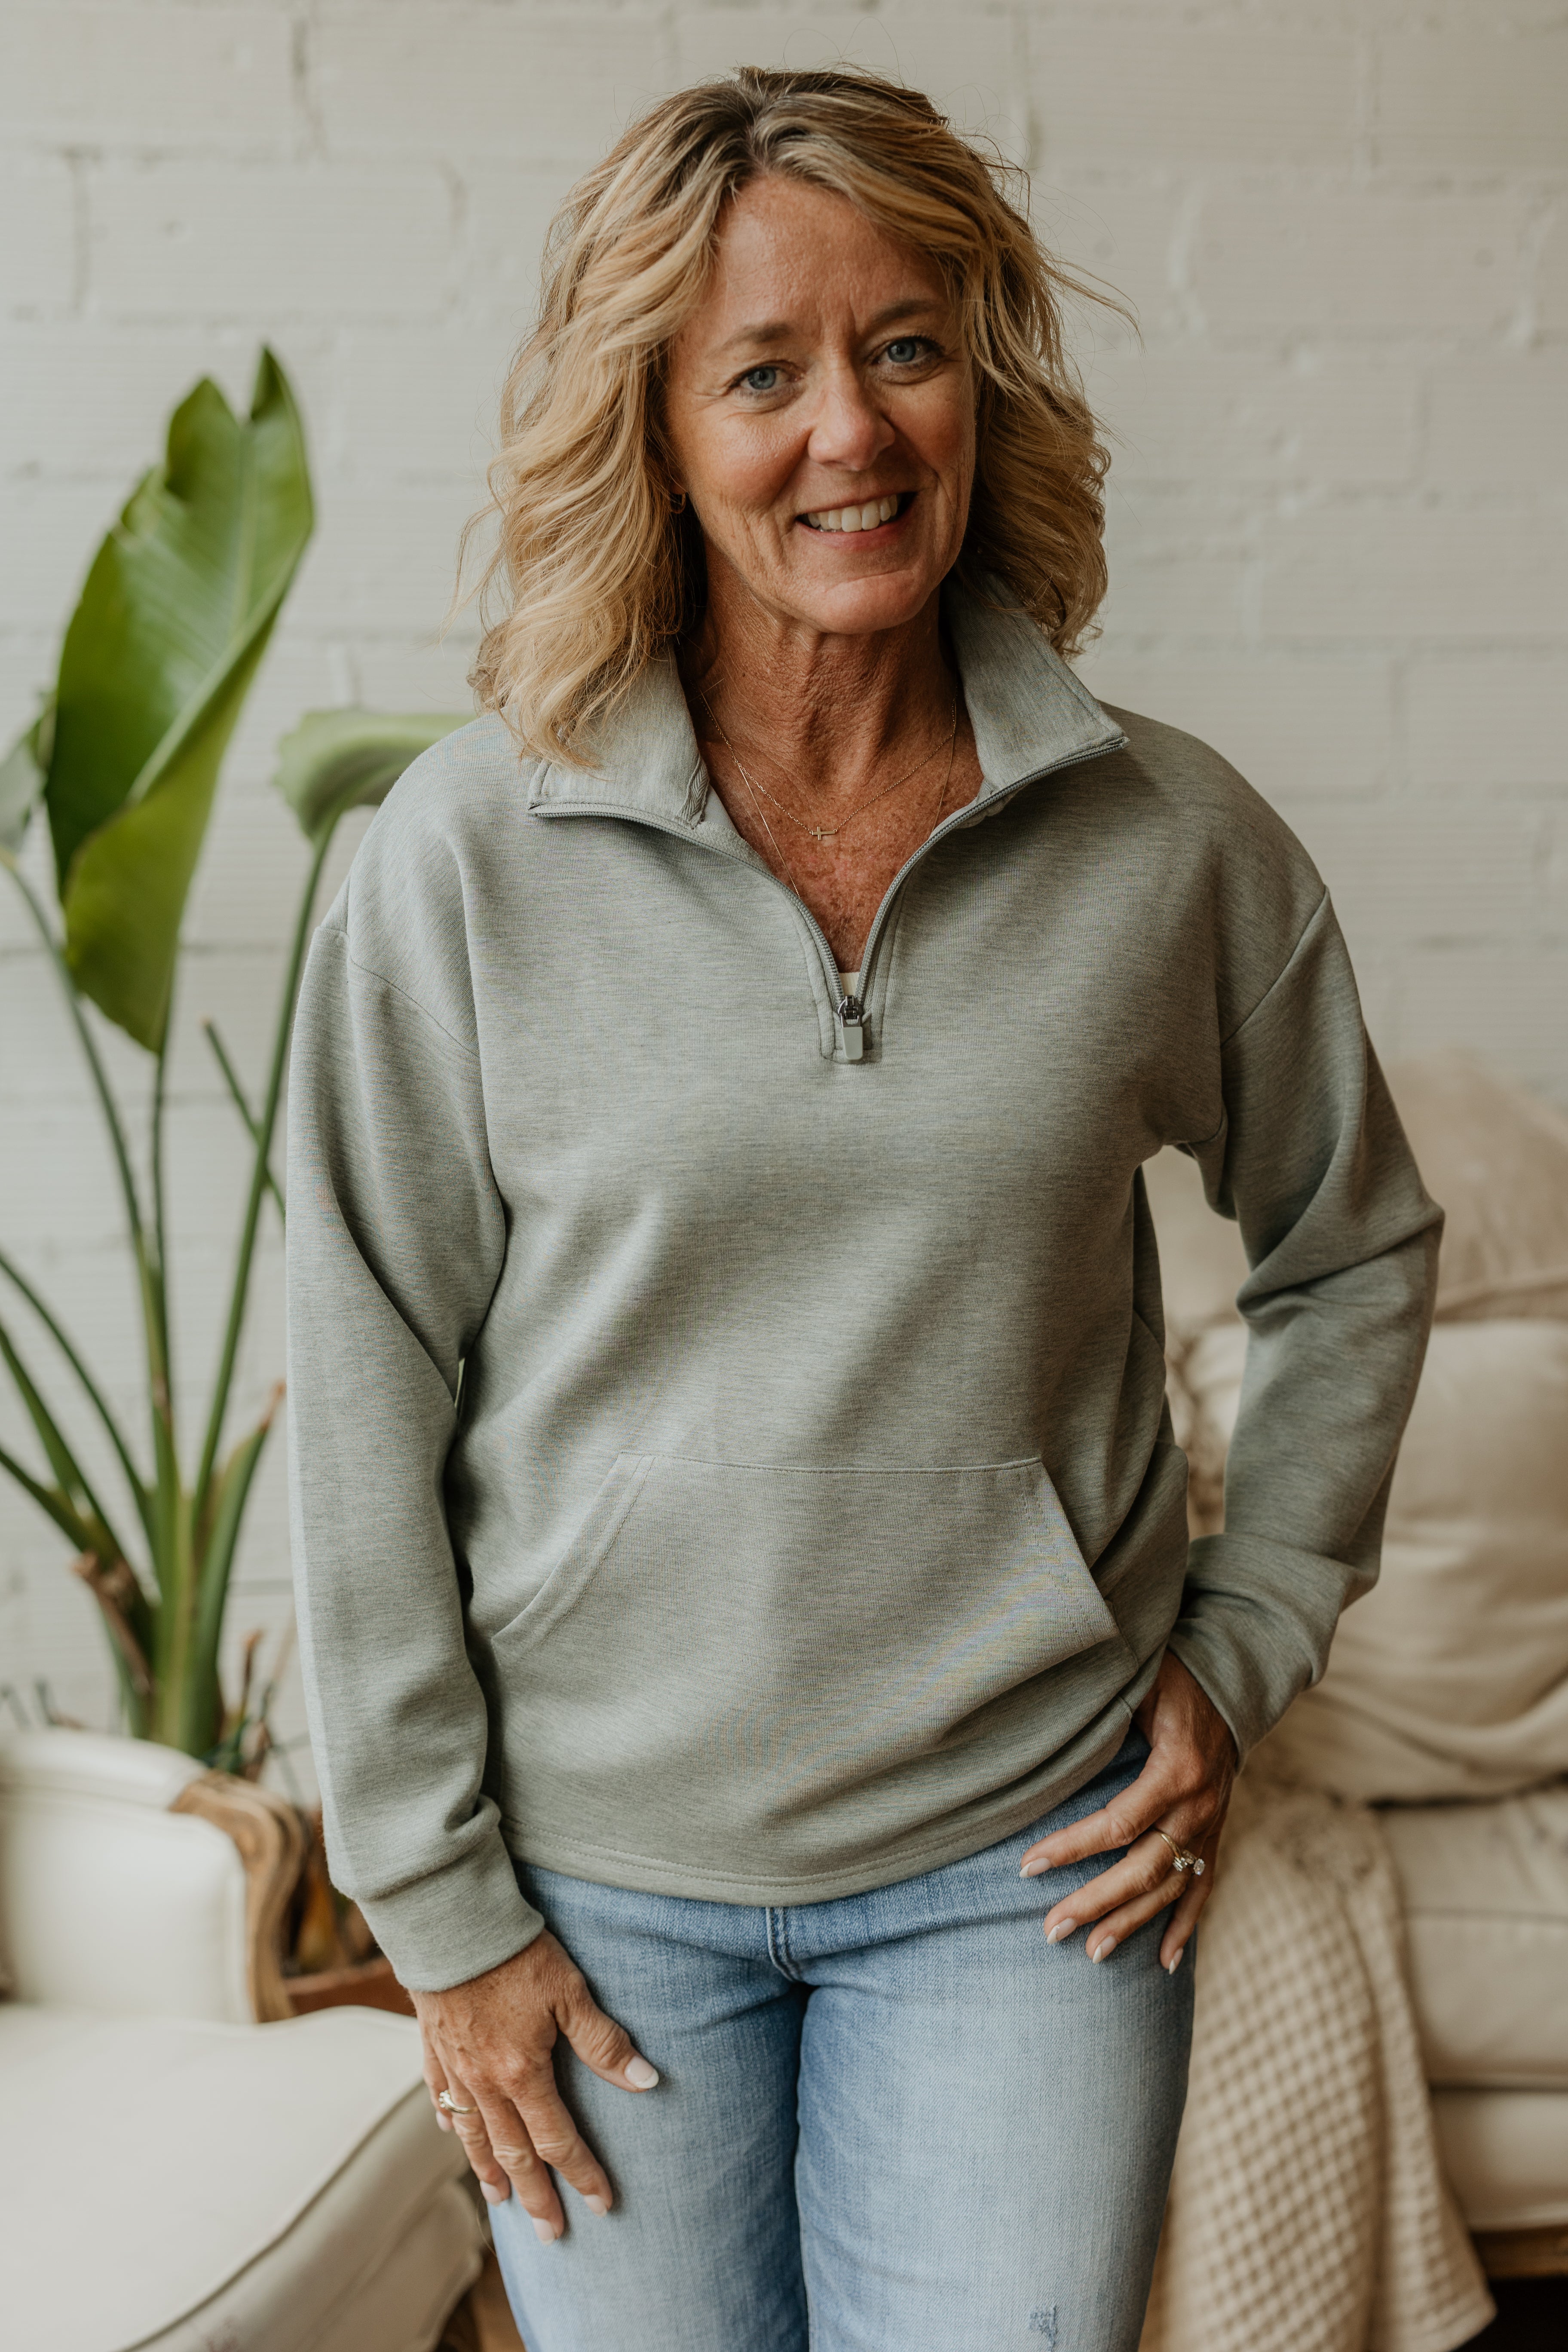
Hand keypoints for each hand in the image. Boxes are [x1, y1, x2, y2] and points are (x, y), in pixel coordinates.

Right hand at [413, 1929, 659, 2242]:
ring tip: (501, 2203)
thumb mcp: (569, 1991)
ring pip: (473, 2135)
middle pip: (513, 2153)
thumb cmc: (515, 1952)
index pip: (558, 2140)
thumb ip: (603, 2042)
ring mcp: (454, 2068)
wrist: (448, 1923)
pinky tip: (455, 2135)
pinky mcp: (432, 2045)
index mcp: (521, 2074)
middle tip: (551, 2234)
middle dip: (535, 2196)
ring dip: (489, 2172)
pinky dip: (452, 2122)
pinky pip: (441, 2096)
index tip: (601, 2204)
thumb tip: (647, 2082)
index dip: (582, 2174)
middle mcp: (484, 2083)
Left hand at [1020, 1651, 1235, 1973]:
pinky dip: (1184, 1928)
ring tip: (1091, 1953)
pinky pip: (1202, 1890)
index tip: (1027, 1865)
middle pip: (1142, 1869)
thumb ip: (1107, 1715)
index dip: (1071, 1847)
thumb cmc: (1174, 1679)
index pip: (1117, 1824)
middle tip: (1050, 1929)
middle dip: (1095, 1902)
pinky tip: (1163, 1963)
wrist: (1231, 1686)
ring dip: (1130, 1923)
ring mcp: (1209, 1827)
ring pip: (1169, 1889)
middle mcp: (1197, 1808)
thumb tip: (1051, 1736)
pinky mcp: (1215, 1836)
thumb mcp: (1141, 1684)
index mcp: (1176, 1771)